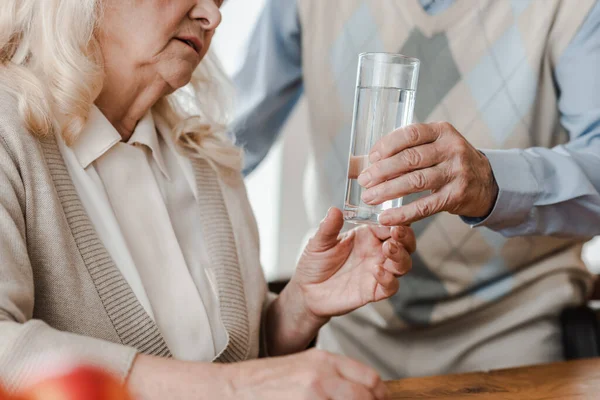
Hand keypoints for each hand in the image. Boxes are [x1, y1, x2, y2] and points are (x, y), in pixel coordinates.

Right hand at [128, 350, 389, 399]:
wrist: (231, 391)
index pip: (372, 379)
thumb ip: (332, 376)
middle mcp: (323, 376)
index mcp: (323, 360)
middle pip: (370, 396)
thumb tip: (362, 392)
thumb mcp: (301, 368)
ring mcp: (315, 395)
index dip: (379, 396)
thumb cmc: (263, 384)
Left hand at [291, 207, 414, 318]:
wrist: (306, 291)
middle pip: (404, 243)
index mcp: (367, 235)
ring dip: (401, 256)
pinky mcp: (374, 291)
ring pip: (403, 264)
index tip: (393, 217)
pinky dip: (389, 279)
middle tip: (397, 232)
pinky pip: (391, 286)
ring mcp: (378, 272)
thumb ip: (328, 227)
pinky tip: (377, 271)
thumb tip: (334, 209)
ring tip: (388, 248)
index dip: (395, 220)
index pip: (390, 224)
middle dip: (406, 237)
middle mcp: (376, 252)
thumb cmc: (315, 263)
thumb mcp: (319, 242)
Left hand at [357, 122, 498, 225]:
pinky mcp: (456, 196)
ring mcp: (456, 172)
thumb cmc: (446, 162)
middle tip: (364, 181)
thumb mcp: (431, 148)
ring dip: (388, 191)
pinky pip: (425, 206)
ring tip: (369, 198)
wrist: (484, 182)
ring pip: (415, 182)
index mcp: (441, 131)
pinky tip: (386, 218)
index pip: (410, 134)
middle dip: (382, 171)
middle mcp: (451, 149)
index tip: (370, 158)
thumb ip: (400, 152)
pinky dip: (403, 213)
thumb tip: (357, 163)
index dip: (387, 145)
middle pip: (410, 159)